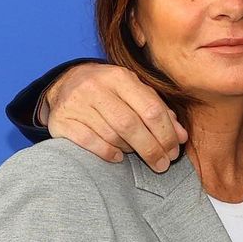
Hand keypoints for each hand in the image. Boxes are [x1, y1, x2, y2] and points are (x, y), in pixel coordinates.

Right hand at [42, 63, 186, 171]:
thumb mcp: (135, 92)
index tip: (173, 152)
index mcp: (120, 77)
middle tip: (162, 164)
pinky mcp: (61, 120)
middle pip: (131, 125)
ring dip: (130, 150)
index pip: (150, 109)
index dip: (166, 134)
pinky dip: (107, 153)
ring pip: (111, 135)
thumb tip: (181, 137)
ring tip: (137, 154)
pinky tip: (117, 156)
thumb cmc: (110, 91)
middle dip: (151, 149)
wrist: (66, 83)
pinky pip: (89, 142)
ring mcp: (76, 103)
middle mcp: (96, 87)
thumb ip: (159, 111)